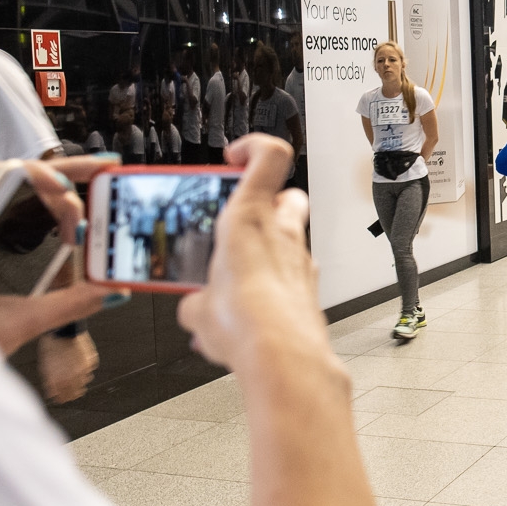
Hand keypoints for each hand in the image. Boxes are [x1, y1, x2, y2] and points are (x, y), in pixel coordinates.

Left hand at [0, 157, 109, 355]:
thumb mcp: (20, 324)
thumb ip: (69, 306)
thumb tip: (109, 290)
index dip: (40, 172)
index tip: (73, 185)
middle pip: (15, 179)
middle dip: (61, 177)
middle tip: (98, 178)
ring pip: (17, 196)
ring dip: (53, 197)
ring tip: (81, 216)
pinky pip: (15, 217)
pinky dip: (44, 214)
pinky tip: (65, 228)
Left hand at [37, 329, 98, 402]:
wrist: (62, 330)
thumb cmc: (50, 348)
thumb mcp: (45, 367)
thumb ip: (50, 383)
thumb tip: (52, 395)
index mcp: (62, 381)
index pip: (64, 398)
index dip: (61, 398)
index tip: (59, 398)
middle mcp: (75, 377)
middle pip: (76, 392)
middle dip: (71, 391)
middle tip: (67, 389)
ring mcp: (84, 369)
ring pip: (85, 380)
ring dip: (79, 379)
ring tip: (72, 372)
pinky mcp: (91, 361)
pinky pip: (89, 368)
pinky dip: (84, 367)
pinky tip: (77, 360)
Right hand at [177, 137, 333, 378]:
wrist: (283, 358)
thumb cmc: (245, 322)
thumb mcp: (198, 310)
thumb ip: (196, 302)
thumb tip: (195, 309)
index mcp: (249, 217)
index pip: (269, 155)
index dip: (253, 147)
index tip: (235, 157)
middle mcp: (282, 232)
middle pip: (287, 195)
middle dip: (267, 203)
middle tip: (240, 220)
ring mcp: (302, 260)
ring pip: (293, 236)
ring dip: (272, 247)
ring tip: (241, 275)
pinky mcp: (311, 289)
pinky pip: (296, 275)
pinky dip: (278, 284)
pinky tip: (255, 309)